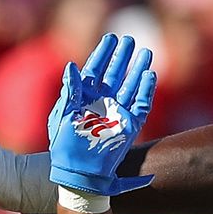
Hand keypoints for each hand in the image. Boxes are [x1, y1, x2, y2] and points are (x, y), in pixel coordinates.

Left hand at [46, 32, 156, 196]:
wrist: (78, 175)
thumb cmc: (65, 148)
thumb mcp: (62, 117)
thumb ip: (70, 91)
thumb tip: (72, 66)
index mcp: (83, 100)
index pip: (94, 71)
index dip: (102, 54)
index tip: (110, 38)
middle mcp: (101, 104)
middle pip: (114, 75)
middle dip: (122, 57)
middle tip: (129, 39)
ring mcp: (116, 115)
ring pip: (130, 86)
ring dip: (138, 69)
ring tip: (146, 51)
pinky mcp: (129, 127)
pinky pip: (141, 105)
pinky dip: (146, 90)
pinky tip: (150, 74)